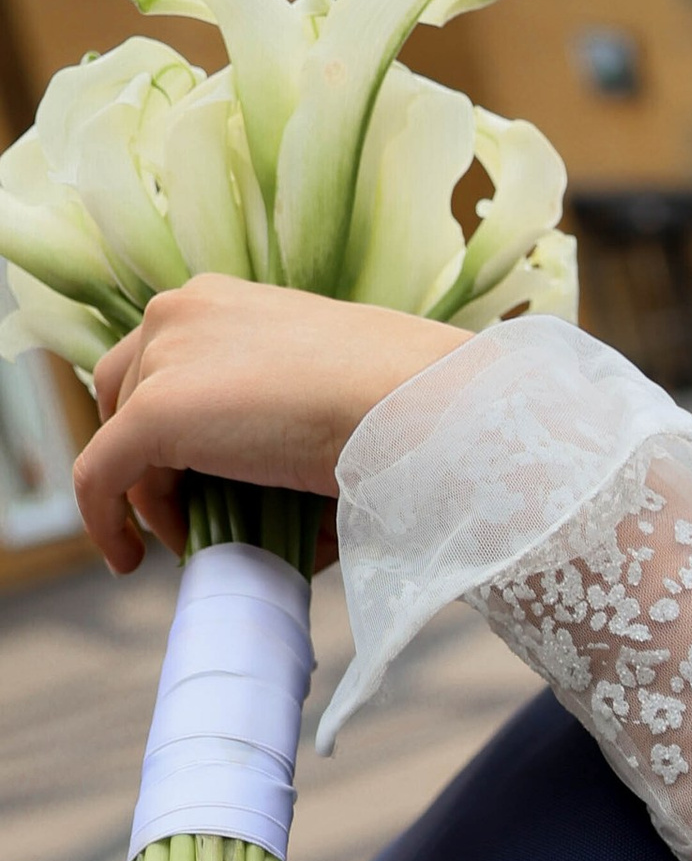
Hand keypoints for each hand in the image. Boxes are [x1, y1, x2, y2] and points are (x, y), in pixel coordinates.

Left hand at [76, 275, 471, 574]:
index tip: (194, 479)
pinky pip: (100, 475)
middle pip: (123, 393)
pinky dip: (106, 520)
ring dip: (152, 495)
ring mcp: (163, 359)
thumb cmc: (404, 406)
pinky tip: (130, 560)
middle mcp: (179, 312)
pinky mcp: (155, 413)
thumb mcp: (327, 397)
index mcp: (221, 301)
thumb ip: (278, 427)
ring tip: (199, 540)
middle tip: (194, 514)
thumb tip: (270, 509)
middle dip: (150, 458)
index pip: (161, 361)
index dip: (166, 428)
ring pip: (118, 439)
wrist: (421, 406)